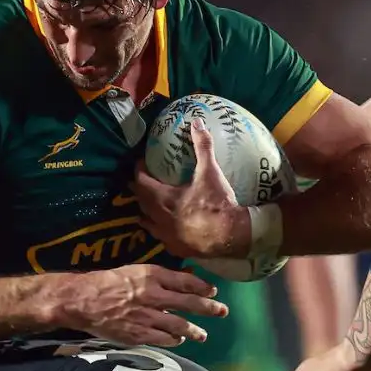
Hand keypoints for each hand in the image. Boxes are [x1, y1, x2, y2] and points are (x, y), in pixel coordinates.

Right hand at [61, 264, 228, 347]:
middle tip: (222, 312)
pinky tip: (179, 341)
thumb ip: (158, 277)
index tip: (213, 291)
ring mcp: (147, 317)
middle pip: (188, 303)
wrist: (83, 300)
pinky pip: (162, 339)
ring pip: (179, 325)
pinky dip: (174, 340)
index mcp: (151, 276)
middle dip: (208, 308)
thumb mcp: (133, 271)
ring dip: (194, 330)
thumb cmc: (106, 282)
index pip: (185, 281)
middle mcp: (154, 296)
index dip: (202, 287)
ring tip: (203, 335)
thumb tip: (183, 278)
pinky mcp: (139, 334)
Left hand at [133, 119, 248, 258]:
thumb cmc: (218, 203)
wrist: (232, 236)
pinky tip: (165, 227)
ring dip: (146, 211)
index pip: (140, 182)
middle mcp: (159, 218)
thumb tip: (197, 122)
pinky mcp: (176, 248)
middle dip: (139, 190)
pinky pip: (160, 238)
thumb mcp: (210, 172)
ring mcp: (166, 236)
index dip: (139, 170)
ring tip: (149, 204)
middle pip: (140, 202)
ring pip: (146, 222)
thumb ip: (202, 146)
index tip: (142, 162)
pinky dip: (159, 229)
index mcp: (163, 198)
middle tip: (144, 180)